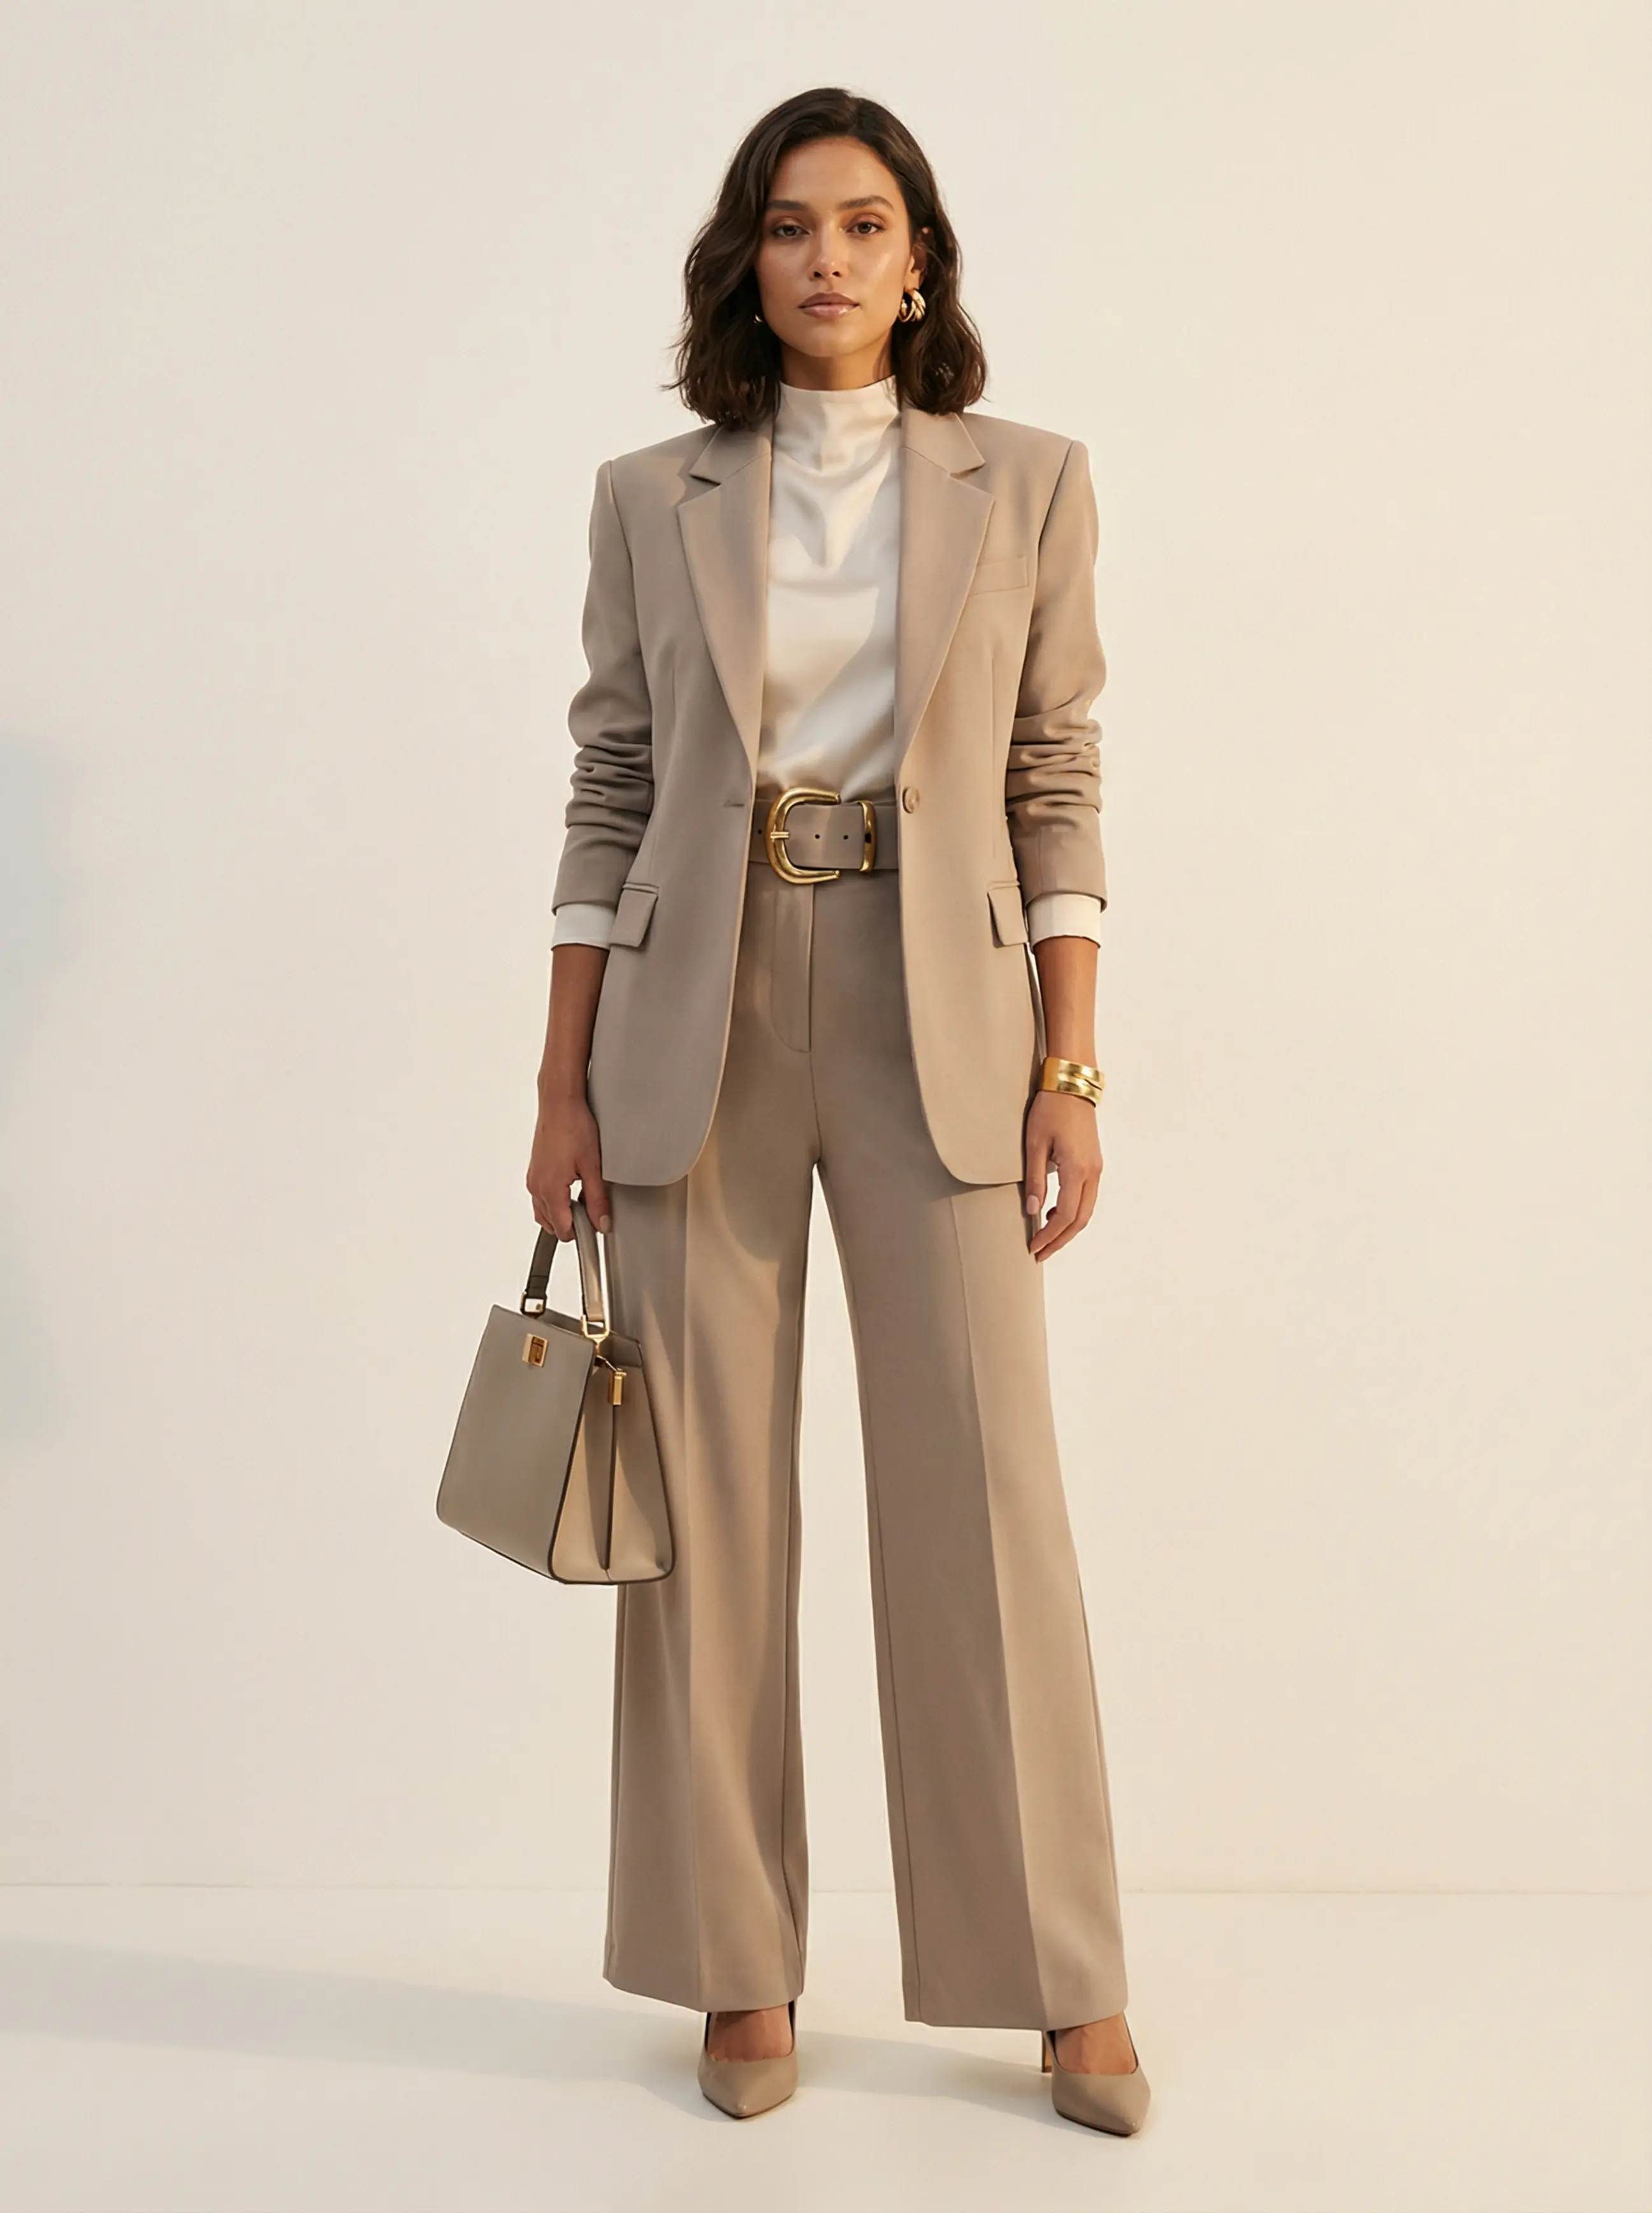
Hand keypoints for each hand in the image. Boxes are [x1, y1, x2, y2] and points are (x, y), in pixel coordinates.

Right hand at [526, 1092, 610, 1239]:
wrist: (559, 1102)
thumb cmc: (573, 1126)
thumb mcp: (593, 1167)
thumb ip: (598, 1199)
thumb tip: (601, 1222)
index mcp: (550, 1190)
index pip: (562, 1230)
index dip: (582, 1233)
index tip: (596, 1227)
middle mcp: (536, 1187)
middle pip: (552, 1224)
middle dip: (572, 1223)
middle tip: (592, 1208)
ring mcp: (533, 1179)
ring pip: (545, 1212)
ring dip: (562, 1211)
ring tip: (583, 1195)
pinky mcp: (535, 1170)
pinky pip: (541, 1196)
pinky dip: (555, 1199)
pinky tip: (572, 1185)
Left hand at [1023, 1089, 1101, 1259]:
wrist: (1071, 1084)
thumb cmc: (1050, 1109)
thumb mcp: (1034, 1144)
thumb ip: (1035, 1179)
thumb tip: (1033, 1211)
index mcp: (1077, 1169)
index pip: (1066, 1215)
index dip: (1050, 1235)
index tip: (1033, 1247)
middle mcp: (1092, 1172)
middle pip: (1080, 1219)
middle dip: (1060, 1240)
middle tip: (1039, 1253)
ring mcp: (1096, 1168)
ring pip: (1086, 1210)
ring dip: (1067, 1227)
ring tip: (1045, 1237)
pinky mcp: (1094, 1162)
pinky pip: (1087, 1196)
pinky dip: (1073, 1211)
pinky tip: (1054, 1211)